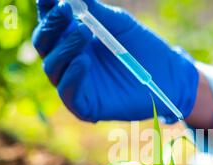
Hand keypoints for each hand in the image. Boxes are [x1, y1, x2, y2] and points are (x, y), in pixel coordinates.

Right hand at [32, 0, 198, 122]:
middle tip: (66, 10)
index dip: (47, 8)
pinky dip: (71, 78)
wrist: (168, 75)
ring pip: (53, 68)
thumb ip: (94, 10)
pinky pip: (69, 94)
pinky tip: (83, 62)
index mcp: (73, 37)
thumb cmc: (143, 48)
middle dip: (52, 26)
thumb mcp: (118, 24)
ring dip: (64, 49)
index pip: (50, 22)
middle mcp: (69, 60)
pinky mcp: (85, 106)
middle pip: (44, 45)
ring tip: (84, 34)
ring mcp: (76, 83)